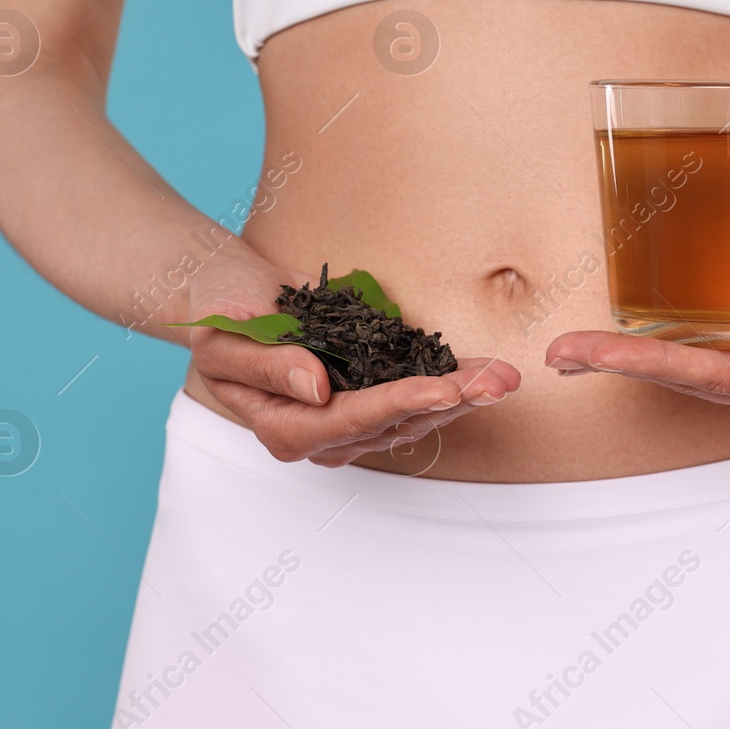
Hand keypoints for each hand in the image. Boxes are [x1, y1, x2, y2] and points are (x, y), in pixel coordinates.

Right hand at [185, 252, 518, 466]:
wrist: (236, 295)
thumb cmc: (223, 314)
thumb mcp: (230, 337)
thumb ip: (271, 364)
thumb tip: (317, 387)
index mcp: (284, 428)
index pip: (350, 420)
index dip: (399, 403)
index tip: (442, 388)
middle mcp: (325, 433)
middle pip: (396, 423)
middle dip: (450, 401)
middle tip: (497, 383)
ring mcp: (353, 418)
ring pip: (418, 415)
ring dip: (465, 394)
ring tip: (506, 376)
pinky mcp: (374, 393)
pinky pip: (420, 393)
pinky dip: (455, 380)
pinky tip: (489, 370)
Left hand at [544, 254, 729, 431]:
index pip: (714, 376)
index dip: (651, 365)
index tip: (598, 354)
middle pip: (687, 378)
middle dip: (620, 367)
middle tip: (557, 352)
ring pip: (694, 366)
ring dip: (633, 358)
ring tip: (576, 347)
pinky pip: (716, 348)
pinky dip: (670, 340)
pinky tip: (640, 324)